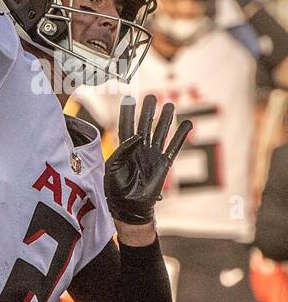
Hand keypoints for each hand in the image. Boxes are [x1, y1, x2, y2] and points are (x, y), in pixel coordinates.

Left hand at [105, 94, 192, 226]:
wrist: (129, 206)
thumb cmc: (117, 188)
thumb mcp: (113, 167)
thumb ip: (123, 149)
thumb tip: (137, 135)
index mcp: (124, 149)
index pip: (125, 126)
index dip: (127, 113)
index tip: (128, 98)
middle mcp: (139, 149)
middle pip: (144, 125)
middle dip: (148, 111)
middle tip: (152, 96)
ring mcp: (152, 155)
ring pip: (160, 132)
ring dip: (165, 119)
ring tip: (170, 105)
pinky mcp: (164, 163)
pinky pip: (174, 146)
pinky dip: (181, 136)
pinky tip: (187, 123)